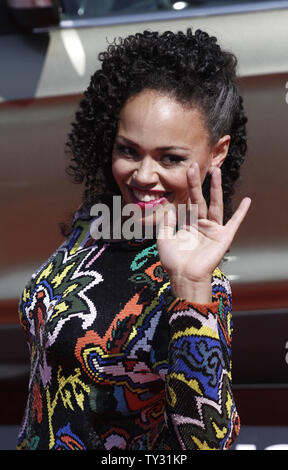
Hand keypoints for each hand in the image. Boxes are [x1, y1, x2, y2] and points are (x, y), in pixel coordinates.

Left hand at [156, 162, 250, 302]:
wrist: (184, 276)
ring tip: (215, 172)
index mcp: (189, 225)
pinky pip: (234, 222)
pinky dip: (242, 212)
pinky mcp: (223, 237)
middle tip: (195, 166)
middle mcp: (202, 225)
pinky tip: (247, 200)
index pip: (189, 202)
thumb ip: (167, 222)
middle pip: (200, 199)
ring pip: (215, 205)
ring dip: (216, 189)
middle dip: (197, 183)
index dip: (188, 187)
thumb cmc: (173, 261)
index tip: (186, 171)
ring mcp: (213, 230)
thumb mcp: (165, 237)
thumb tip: (171, 207)